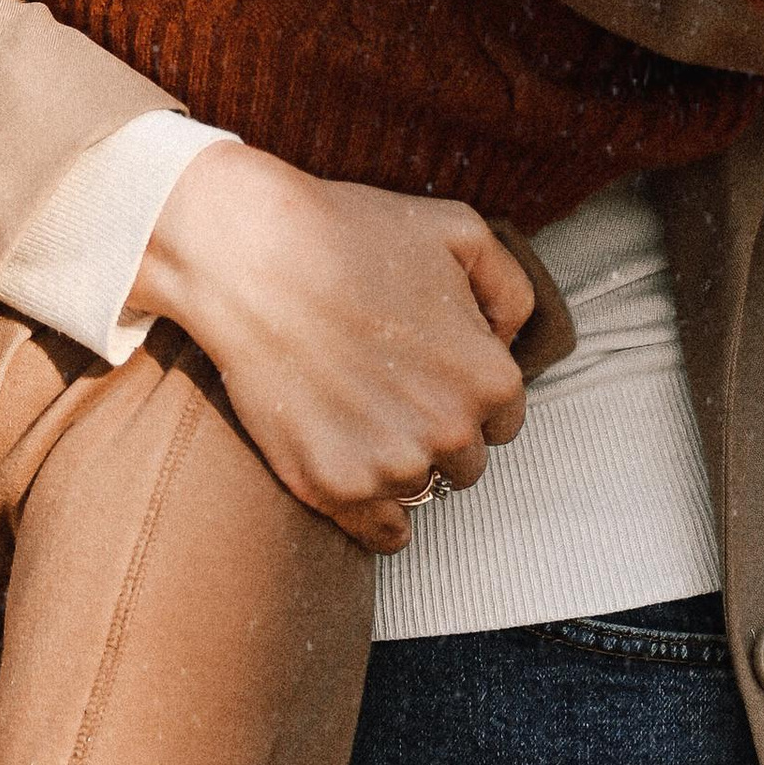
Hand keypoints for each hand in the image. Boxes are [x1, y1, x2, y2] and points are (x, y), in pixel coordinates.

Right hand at [135, 146, 533, 554]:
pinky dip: (379, 518)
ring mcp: (392, 465)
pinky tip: (362, 478)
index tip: (431, 376)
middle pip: (466, 461)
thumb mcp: (461, 230)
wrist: (252, 256)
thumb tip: (510, 340)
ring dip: (402, 465)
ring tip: (360, 416)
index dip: (468, 395)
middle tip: (391, 393)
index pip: (504, 418)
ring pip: (422, 490)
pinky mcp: (335, 487)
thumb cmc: (353, 234)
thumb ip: (511, 289)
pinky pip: (384, 534)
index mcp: (491, 378)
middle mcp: (451, 432)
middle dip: (438, 431)